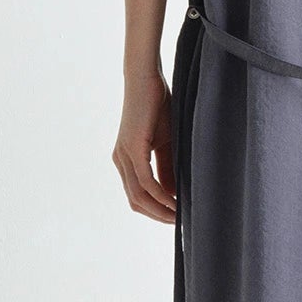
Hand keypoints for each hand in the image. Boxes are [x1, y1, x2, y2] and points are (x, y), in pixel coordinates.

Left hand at [113, 68, 176, 222]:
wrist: (146, 78)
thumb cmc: (158, 105)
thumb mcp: (167, 142)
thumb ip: (168, 167)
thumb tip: (173, 193)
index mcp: (127, 160)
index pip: (137, 195)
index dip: (155, 210)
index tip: (176, 217)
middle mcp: (121, 160)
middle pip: (136, 202)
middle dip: (158, 215)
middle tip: (180, 223)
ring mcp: (124, 156)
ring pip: (139, 196)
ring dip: (160, 210)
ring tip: (179, 216)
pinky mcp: (132, 149)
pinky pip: (145, 182)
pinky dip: (160, 196)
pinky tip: (174, 202)